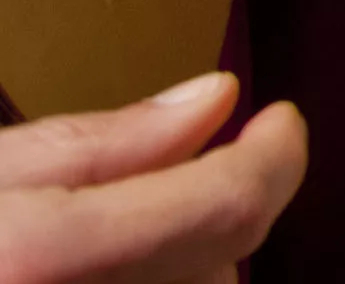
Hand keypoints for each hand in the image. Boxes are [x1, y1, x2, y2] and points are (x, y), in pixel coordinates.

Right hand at [0, 74, 304, 283]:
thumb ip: (102, 142)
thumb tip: (215, 100)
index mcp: (42, 257)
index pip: (225, 206)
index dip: (271, 157)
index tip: (280, 124)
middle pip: (217, 264)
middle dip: (207, 216)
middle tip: (159, 187)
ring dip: (187, 261)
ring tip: (109, 241)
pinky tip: (107, 269)